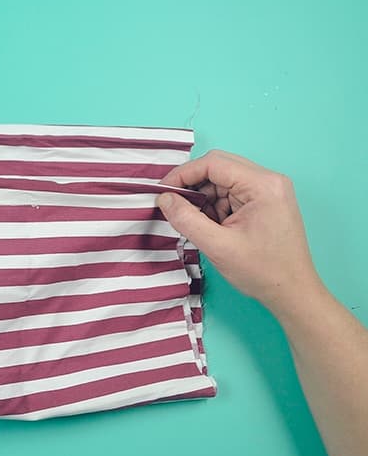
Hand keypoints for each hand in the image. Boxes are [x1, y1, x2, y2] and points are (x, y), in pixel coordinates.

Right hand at [156, 150, 323, 313]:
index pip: (214, 163)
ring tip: (198, 223)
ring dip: (204, 198)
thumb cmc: (262, 271)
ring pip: (222, 180)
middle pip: (219, 167)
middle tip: (173, 205)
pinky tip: (212, 226)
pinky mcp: (265, 201)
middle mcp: (269, 181)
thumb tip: (164, 198)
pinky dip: (215, 206)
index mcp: (263, 185)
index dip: (183, 174)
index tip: (162, 192)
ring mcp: (269, 190)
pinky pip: (231, 192)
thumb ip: (186, 219)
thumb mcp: (217, 246)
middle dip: (193, 185)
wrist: (293, 292)